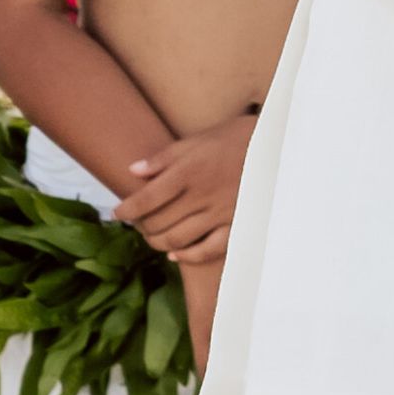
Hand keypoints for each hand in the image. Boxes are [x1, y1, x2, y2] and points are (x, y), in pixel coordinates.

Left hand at [117, 111, 257, 267]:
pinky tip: (176, 254)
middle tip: (136, 225)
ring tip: (152, 237)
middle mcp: (201, 195)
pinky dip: (187, 255)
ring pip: (178, 239)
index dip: (127, 210)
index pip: (146, 199)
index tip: (117, 213)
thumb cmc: (234, 139)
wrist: (276, 146)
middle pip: (158, 223)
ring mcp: (220, 213)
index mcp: (188, 171)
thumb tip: (133, 171)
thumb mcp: (197, 140)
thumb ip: (164, 158)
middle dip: (141, 227)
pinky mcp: (236, 224)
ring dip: (158, 242)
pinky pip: (207, 250)